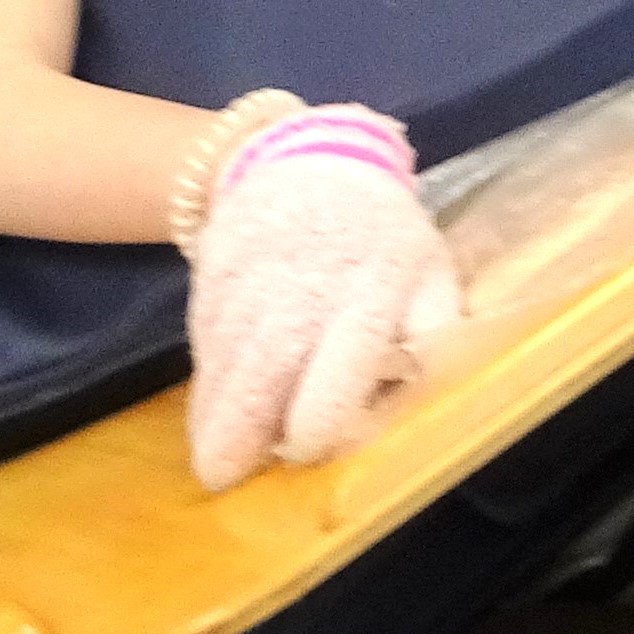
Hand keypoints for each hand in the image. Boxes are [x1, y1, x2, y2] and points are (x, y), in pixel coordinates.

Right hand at [185, 105, 459, 487]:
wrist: (305, 164)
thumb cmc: (381, 235)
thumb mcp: (431, 270)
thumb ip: (432, 333)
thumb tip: (416, 398)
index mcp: (369, 297)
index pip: (331, 394)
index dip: (319, 437)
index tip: (317, 446)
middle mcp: (299, 299)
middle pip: (256, 396)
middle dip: (243, 448)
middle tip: (244, 469)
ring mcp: (245, 294)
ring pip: (218, 382)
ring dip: (216, 429)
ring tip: (223, 459)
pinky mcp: (207, 290)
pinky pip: (201, 358)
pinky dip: (206, 392)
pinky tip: (215, 414)